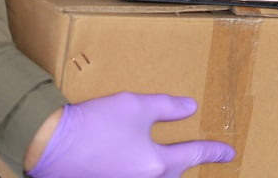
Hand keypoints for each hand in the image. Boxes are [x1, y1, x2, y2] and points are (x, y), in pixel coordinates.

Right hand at [26, 92, 234, 177]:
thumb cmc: (94, 124)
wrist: (49, 145)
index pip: (194, 154)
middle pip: (174, 175)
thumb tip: (190, 108)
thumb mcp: (137, 106)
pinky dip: (144, 173)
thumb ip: (168, 107)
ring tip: (171, 160)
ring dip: (166, 171)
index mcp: (155, 163)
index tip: (229, 153)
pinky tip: (137, 164)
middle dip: (187, 164)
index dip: (214, 151)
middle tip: (199, 155)